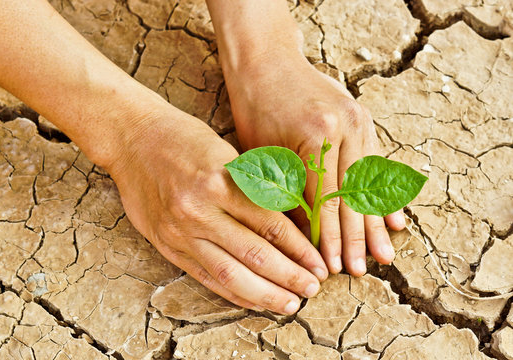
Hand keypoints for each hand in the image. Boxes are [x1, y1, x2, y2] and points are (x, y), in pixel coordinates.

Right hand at [106, 100, 327, 313]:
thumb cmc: (183, 137)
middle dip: (289, 276)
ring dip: (264, 293)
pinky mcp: (167, 243)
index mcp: (221, 180)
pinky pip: (204, 276)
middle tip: (312, 288)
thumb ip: (253, 187)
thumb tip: (292, 223)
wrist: (131, 137)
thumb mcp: (225, 150)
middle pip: (254, 253)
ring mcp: (180, 230)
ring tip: (290, 302)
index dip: (300, 249)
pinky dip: (232, 292)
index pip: (270, 224)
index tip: (319, 263)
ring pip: (230, 273)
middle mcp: (200, 209)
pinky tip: (254, 300)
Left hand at [223, 55, 405, 275]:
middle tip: (359, 270)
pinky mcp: (364, 120)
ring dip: (375, 223)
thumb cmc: (255, 109)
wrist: (267, 61)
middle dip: (355, 238)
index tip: (331, 267)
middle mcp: (343, 130)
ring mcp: (358, 122)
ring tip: (384, 255)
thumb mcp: (263, 153)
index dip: (328, 238)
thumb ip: (286, 191)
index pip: (325, 202)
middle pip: (352, 196)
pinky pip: (376, 164)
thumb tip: (305, 237)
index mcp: (315, 138)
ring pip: (368, 183)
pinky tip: (394, 218)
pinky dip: (383, 193)